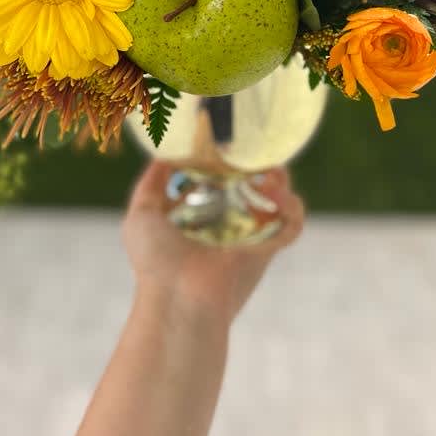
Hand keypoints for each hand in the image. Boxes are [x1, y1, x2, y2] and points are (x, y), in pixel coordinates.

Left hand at [122, 161, 303, 328]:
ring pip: (278, 198)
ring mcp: (249, 233)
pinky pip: (293, 223)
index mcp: (199, 212)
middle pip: (253, 182)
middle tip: (251, 149)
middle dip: (257, 162)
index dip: (224, 156)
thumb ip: (152, 182)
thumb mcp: (142, 213)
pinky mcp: (268, 246)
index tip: (223, 137)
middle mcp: (227, 220)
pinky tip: (275, 193)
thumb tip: (163, 154)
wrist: (178, 298)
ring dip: (278, 180)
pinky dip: (292, 205)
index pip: (219, 176)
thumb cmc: (156, 260)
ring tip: (267, 172)